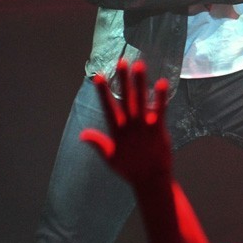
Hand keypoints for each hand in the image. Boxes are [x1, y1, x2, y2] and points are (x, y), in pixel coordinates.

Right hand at [80, 59, 170, 185]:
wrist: (151, 180)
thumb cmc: (130, 169)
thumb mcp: (110, 157)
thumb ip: (97, 143)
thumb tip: (81, 134)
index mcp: (117, 132)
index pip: (108, 107)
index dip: (103, 92)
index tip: (98, 76)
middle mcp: (130, 126)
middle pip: (125, 98)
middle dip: (123, 80)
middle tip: (122, 61)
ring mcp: (144, 127)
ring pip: (141, 100)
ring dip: (140, 82)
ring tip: (140, 65)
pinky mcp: (158, 129)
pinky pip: (160, 110)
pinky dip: (160, 97)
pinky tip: (161, 82)